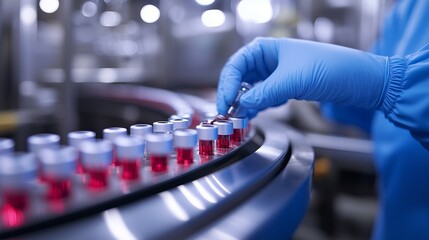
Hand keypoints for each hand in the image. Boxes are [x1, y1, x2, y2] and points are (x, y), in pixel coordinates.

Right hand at [216, 38, 386, 116]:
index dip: (227, 85)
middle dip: (233, 95)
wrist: (359, 80)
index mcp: (266, 48)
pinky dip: (256, 106)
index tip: (224, 104)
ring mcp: (276, 74)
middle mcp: (268, 60)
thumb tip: (241, 106)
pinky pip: (262, 96)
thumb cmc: (330, 68)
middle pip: (240, 77)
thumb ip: (263, 94)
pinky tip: (253, 114)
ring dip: (244, 103)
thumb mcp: (292, 81)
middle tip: (228, 114)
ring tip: (239, 117)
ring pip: (250, 89)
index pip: (236, 65)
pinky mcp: (284, 87)